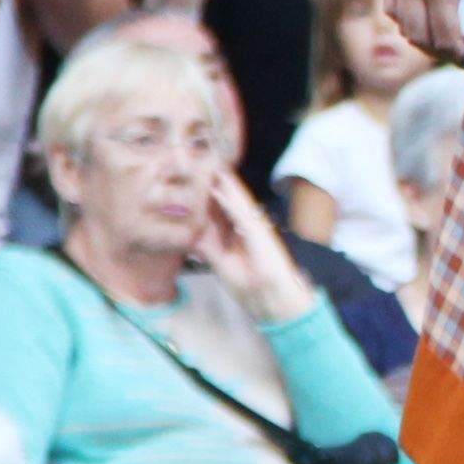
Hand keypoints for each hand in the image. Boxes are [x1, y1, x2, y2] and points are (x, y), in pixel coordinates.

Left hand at [198, 169, 316, 324]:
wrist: (273, 301)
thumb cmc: (251, 286)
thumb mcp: (221, 264)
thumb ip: (207, 249)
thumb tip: (190, 237)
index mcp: (237, 234)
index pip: (219, 211)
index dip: (206, 195)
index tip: (191, 179)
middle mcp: (247, 227)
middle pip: (226, 201)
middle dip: (213, 184)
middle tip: (198, 163)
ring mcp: (255, 227)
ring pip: (235, 201)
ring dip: (222, 184)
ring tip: (208, 164)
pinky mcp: (259, 233)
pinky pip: (240, 212)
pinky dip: (228, 200)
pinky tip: (216, 189)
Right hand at [387, 0, 463, 58]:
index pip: (444, 38)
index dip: (459, 55)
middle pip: (419, 36)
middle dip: (440, 50)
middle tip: (460, 53)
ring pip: (402, 24)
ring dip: (421, 36)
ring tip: (446, 37)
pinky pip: (391, 4)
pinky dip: (405, 18)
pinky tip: (427, 18)